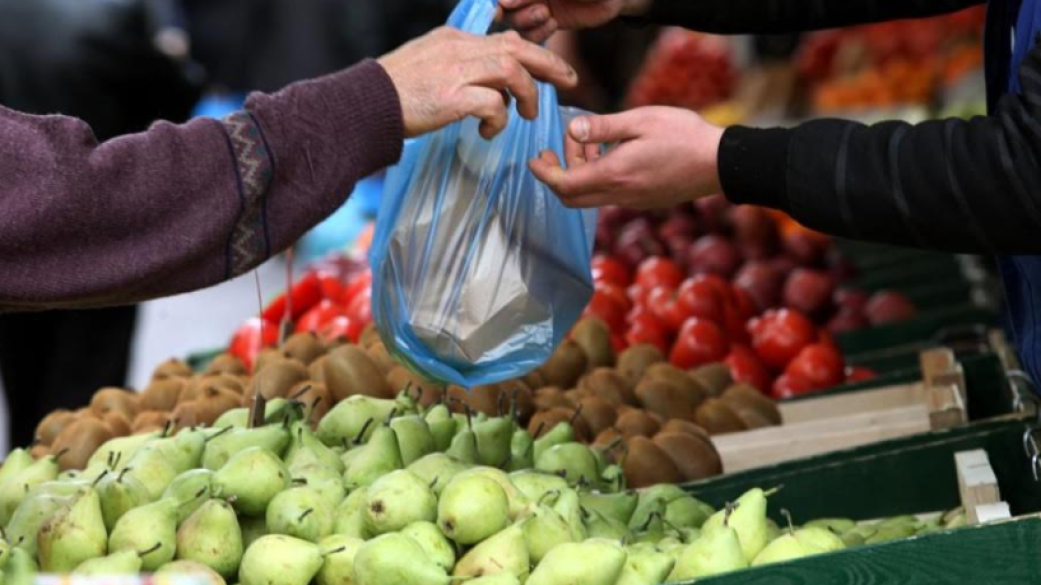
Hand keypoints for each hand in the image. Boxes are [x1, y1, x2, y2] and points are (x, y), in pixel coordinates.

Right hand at [378, 27, 576, 138]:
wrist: (363, 105)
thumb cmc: (393, 94)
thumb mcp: (428, 66)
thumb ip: (458, 68)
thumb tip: (490, 88)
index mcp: (454, 40)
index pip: (505, 40)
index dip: (534, 54)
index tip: (551, 69)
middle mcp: (459, 49)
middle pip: (518, 48)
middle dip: (550, 64)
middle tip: (569, 81)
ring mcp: (456, 71)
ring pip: (512, 71)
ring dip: (527, 95)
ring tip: (527, 116)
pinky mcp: (452, 97)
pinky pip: (494, 104)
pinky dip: (499, 119)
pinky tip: (488, 132)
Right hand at [499, 0, 651, 42]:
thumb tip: (505, 0)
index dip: (505, 0)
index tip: (505, 5)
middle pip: (507, 7)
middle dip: (518, 11)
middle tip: (541, 11)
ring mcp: (537, 7)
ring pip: (516, 21)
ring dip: (527, 22)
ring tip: (548, 16)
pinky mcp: (548, 23)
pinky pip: (531, 35)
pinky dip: (537, 34)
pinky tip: (553, 24)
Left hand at [529, 107, 723, 208]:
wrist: (720, 163)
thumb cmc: (683, 136)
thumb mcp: (640, 120)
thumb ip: (602, 128)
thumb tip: (572, 130)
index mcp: (614, 175)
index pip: (564, 185)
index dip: (544, 173)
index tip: (534, 159)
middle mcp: (619, 195)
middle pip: (571, 198)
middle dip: (556, 175)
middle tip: (555, 150)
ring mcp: (632, 201)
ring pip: (590, 196)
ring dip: (580, 173)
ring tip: (590, 142)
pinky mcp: (643, 201)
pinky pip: (609, 194)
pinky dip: (599, 177)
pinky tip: (611, 153)